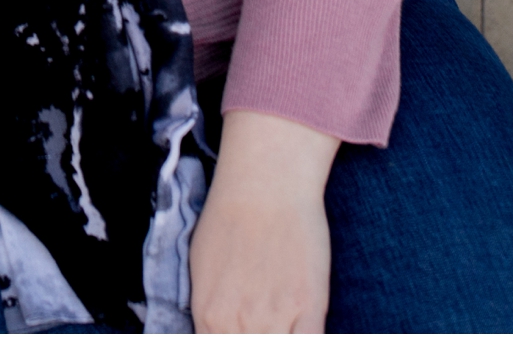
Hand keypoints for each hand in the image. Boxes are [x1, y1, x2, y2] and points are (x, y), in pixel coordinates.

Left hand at [189, 109, 339, 332]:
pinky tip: (301, 326)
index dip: (229, 342)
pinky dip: (304, 339)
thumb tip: (214, 331)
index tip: (238, 331)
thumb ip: (209, 311)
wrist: (265, 184)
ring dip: (277, 337)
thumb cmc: (229, 218)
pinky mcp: (310, 308)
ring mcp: (275, 318)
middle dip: (255, 338)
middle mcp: (238, 324)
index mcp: (208, 316)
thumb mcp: (202, 269)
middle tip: (262, 324)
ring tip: (278, 322)